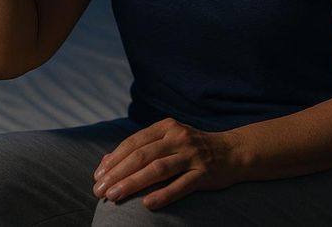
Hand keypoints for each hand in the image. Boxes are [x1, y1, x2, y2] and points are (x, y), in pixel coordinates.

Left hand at [92, 117, 244, 211]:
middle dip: (117, 173)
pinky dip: (163, 195)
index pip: (134, 142)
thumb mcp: (169, 139)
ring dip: (133, 183)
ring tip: (114, 196)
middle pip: (142, 156)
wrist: (233, 151)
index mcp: (166, 127)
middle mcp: (178, 138)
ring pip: (158, 169)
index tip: (98, 175)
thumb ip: (143, 147)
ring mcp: (192, 155)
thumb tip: (107, 163)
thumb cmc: (193, 148)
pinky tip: (147, 204)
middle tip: (100, 189)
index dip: (114, 159)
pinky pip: (181, 186)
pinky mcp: (204, 174)